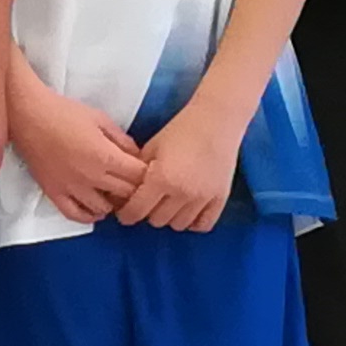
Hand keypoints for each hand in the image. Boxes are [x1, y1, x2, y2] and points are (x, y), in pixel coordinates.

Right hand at [9, 71, 143, 224]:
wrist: (28, 115)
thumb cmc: (64, 112)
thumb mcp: (100, 119)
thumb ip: (122, 140)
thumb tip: (137, 156)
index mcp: (105, 156)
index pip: (139, 176)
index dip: (147, 175)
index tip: (145, 171)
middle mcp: (91, 176)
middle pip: (125, 195)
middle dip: (134, 190)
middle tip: (133, 183)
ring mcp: (72, 188)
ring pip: (103, 210)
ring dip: (113, 204)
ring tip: (113, 194)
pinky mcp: (54, 193)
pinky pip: (75, 215)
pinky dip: (89, 216)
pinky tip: (95, 209)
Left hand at [117, 103, 241, 233]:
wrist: (216, 121)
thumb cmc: (181, 130)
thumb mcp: (151, 148)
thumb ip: (138, 172)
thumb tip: (125, 191)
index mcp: (160, 179)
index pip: (137, 211)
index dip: (126, 214)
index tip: (124, 213)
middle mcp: (182, 193)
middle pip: (157, 220)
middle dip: (148, 212)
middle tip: (148, 202)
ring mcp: (203, 198)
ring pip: (179, 225)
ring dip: (170, 217)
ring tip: (168, 203)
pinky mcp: (220, 198)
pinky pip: (203, 225)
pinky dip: (193, 222)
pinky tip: (187, 210)